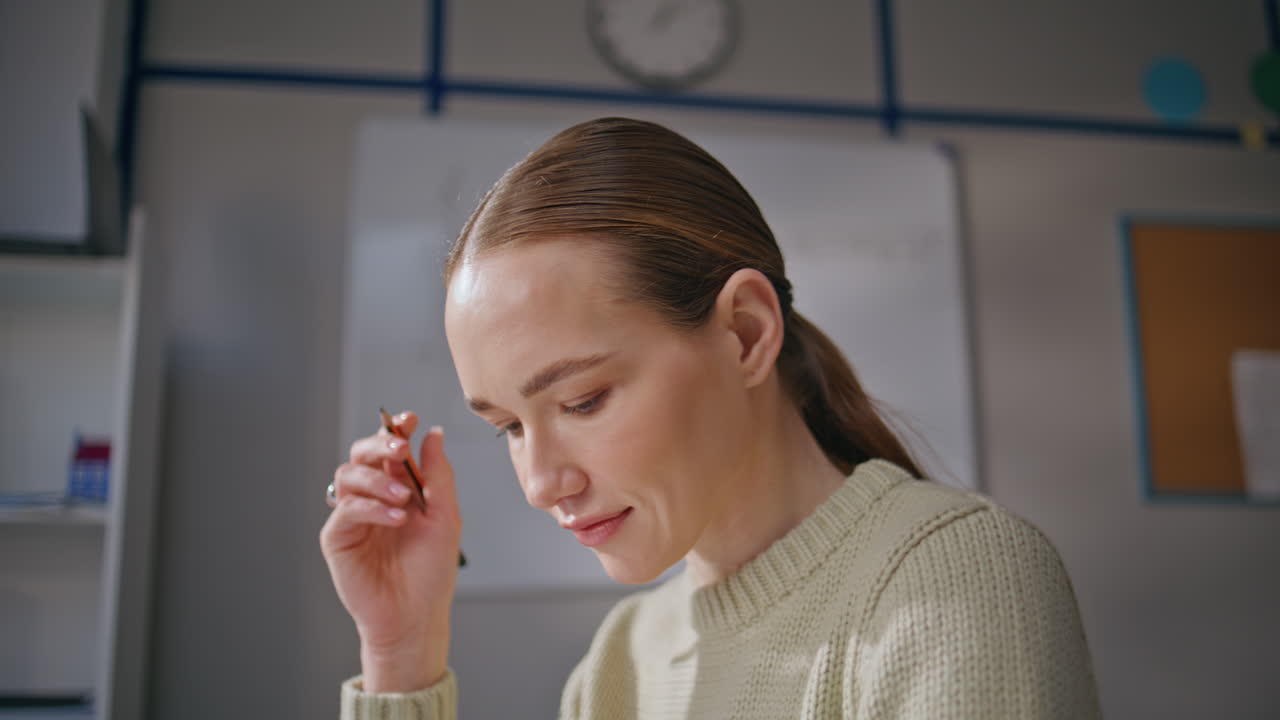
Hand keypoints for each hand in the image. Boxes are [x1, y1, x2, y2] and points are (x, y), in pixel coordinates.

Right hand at [319, 411, 461, 691]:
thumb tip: (432, 433)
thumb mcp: (445, 516)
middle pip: (362, 454)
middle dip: (380, 445)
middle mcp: (372, 497)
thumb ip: (438, 474)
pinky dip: (372, 508)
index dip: (395, 429)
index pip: (389, 449)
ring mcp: (352, 516)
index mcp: (398, 488)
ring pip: (348, 475)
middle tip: (400, 451)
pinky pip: (346, 509)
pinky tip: (396, 519)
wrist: (416, 616)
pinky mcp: (337, 538)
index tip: (408, 420)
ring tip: (405, 500)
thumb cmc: (430, 570)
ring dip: (378, 480)